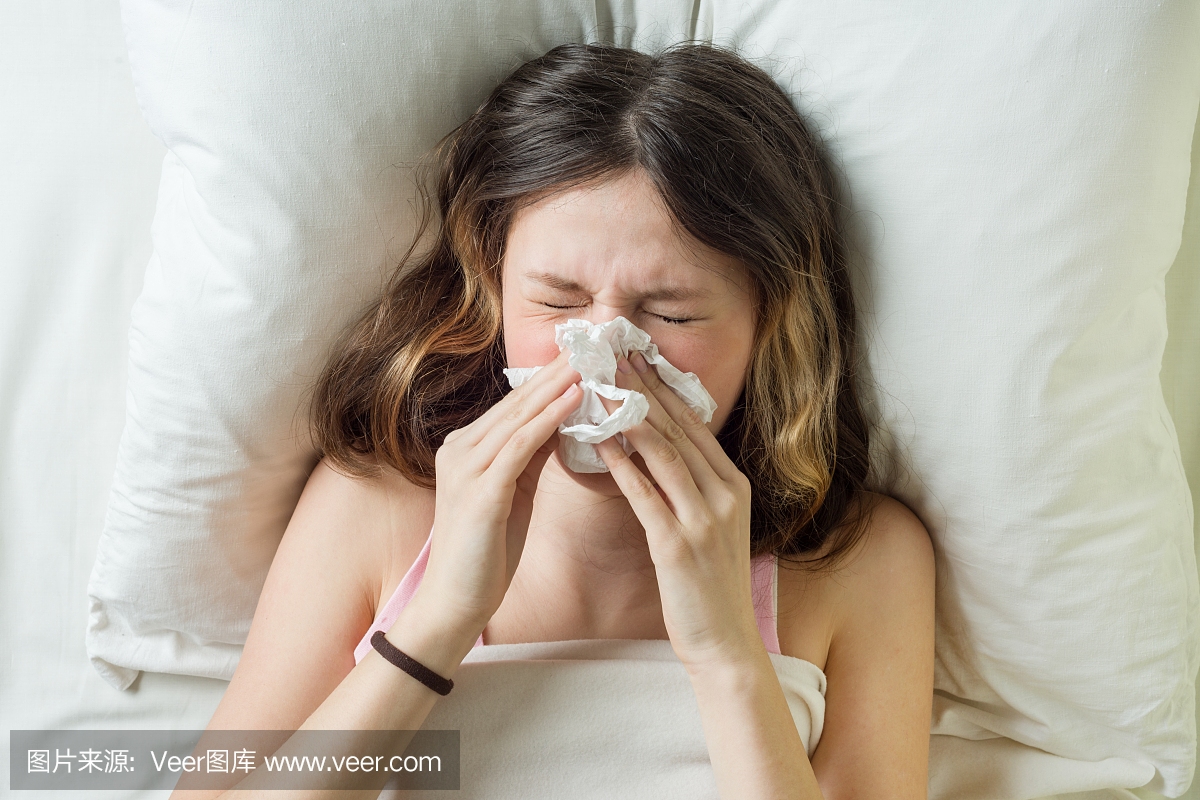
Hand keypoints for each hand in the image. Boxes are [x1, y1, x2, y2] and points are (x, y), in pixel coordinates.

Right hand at [414, 348, 582, 634]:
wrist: (453, 603)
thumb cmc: (486, 554)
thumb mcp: (513, 494)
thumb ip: (530, 457)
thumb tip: (561, 423)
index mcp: (468, 448)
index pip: (517, 403)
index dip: (552, 376)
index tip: (586, 351)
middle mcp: (461, 448)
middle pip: (519, 400)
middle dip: (559, 369)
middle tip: (595, 338)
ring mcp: (467, 467)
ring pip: (520, 415)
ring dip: (559, 384)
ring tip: (592, 357)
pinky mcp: (480, 491)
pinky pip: (520, 445)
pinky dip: (548, 419)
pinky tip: (574, 399)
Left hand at [594, 352, 761, 672]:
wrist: (724, 643)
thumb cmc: (708, 586)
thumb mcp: (712, 527)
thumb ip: (693, 487)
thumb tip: (658, 448)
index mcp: (733, 486)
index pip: (696, 424)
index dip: (665, 387)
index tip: (637, 357)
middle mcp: (725, 495)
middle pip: (681, 429)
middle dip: (646, 388)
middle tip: (614, 354)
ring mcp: (705, 520)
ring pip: (666, 453)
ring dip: (632, 416)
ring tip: (603, 385)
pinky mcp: (679, 545)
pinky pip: (646, 495)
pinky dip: (623, 465)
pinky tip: (599, 442)